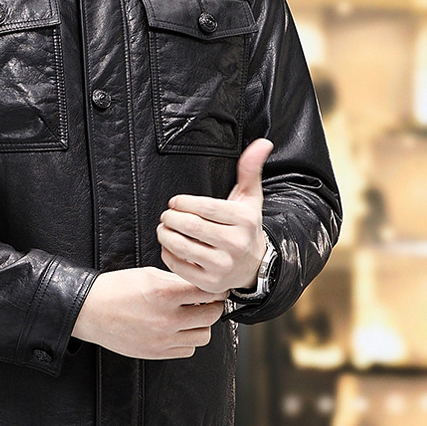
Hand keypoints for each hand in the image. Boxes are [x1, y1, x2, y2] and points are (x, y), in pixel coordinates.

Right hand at [70, 266, 224, 358]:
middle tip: (209, 301)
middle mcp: (166, 318)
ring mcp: (163, 338)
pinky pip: (188, 350)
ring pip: (203, 336)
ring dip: (202, 324)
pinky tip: (179, 329)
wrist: (90, 311)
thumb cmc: (116, 289)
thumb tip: (200, 285)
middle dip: (213, 305)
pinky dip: (188, 340)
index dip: (215, 288)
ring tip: (193, 316)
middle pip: (211, 315)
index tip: (216, 287)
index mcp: (164, 292)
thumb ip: (176, 280)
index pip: (207, 291)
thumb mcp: (148, 274)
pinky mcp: (157, 353)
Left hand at [156, 138, 273, 294]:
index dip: (184, 203)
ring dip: (165, 234)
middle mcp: (236, 245)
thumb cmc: (245, 226)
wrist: (254, 266)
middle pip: (192, 227)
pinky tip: (169, 245)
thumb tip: (263, 142)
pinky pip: (179, 266)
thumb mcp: (250, 198)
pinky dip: (168, 254)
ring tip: (164, 227)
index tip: (174, 202)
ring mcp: (223, 267)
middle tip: (166, 214)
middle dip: (172, 218)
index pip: (206, 208)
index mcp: (244, 221)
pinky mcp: (210, 283)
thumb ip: (250, 169)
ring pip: (183, 247)